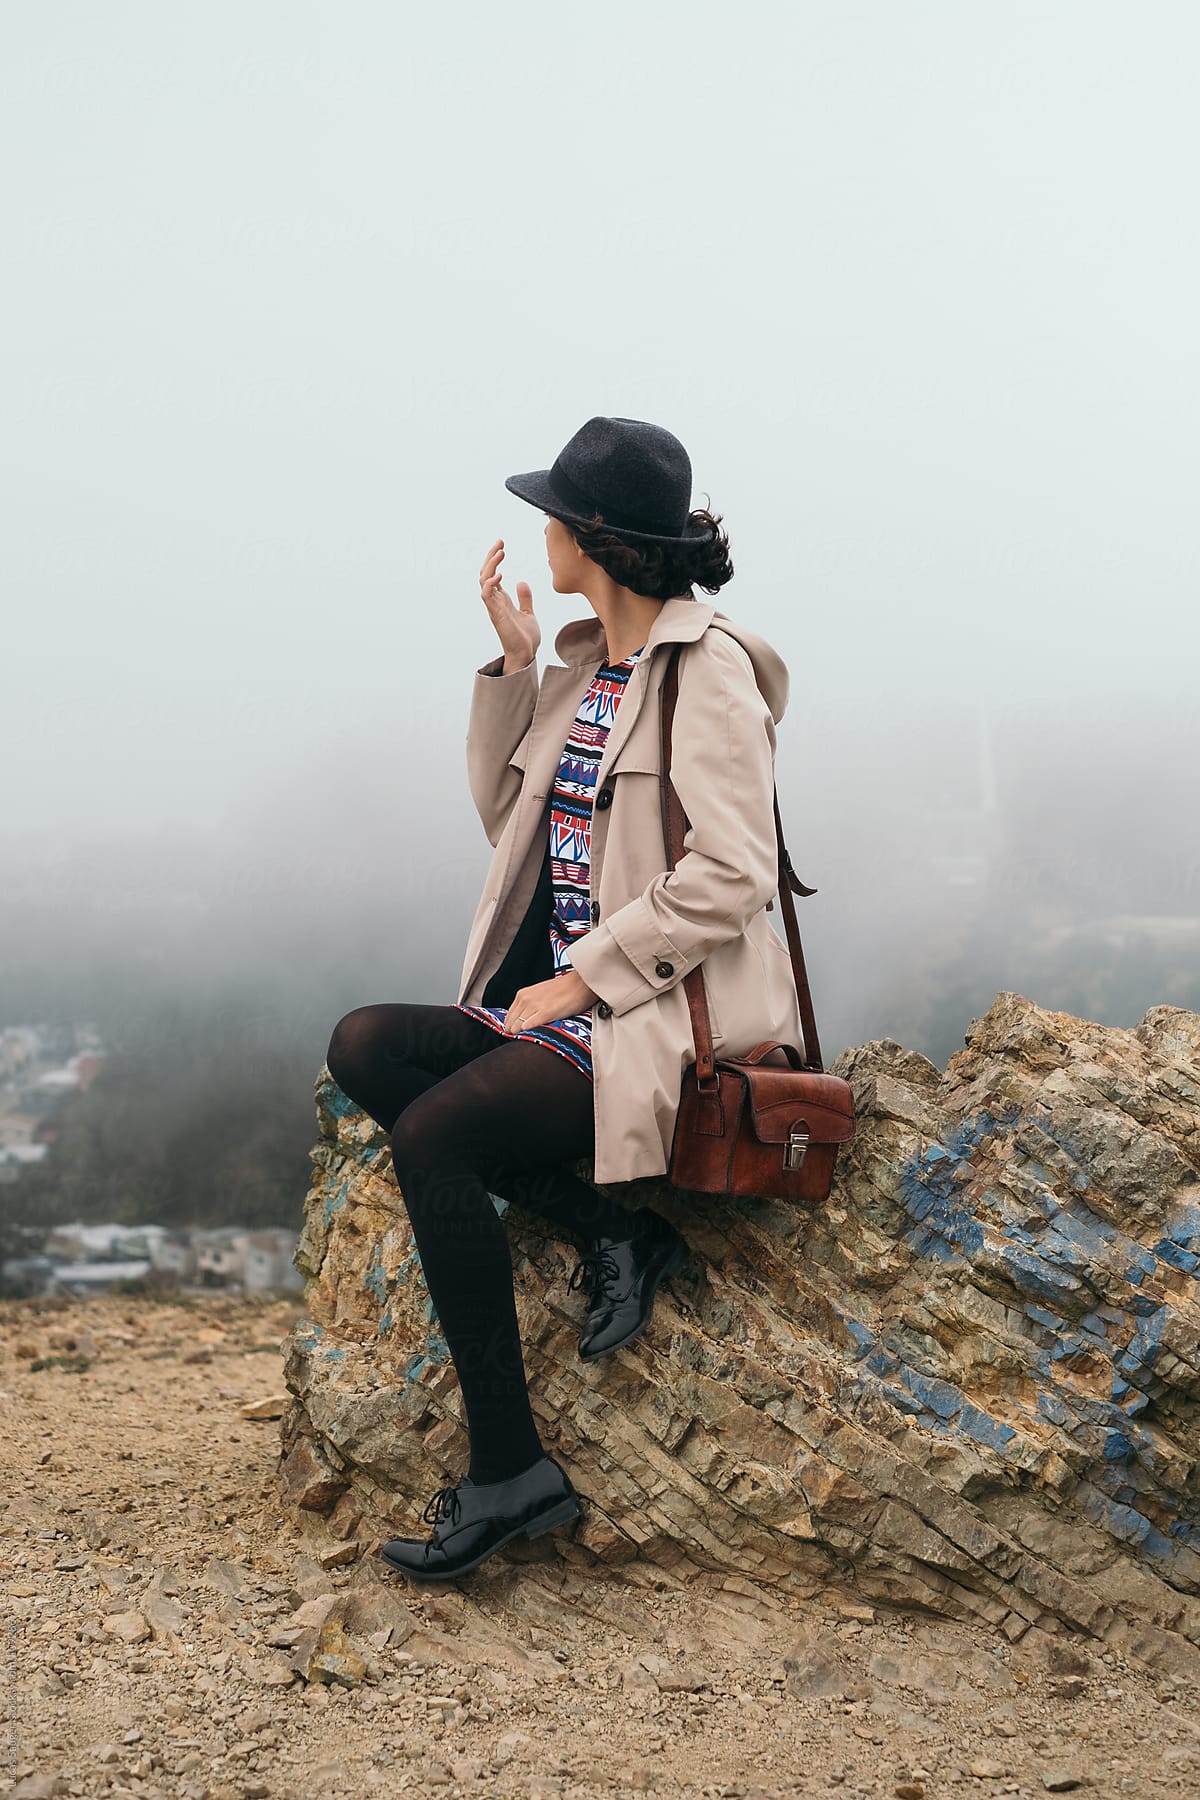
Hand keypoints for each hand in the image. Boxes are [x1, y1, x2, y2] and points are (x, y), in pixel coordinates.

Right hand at [480, 538, 539, 670]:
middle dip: (490, 556)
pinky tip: (500, 573)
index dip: (495, 559)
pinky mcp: (496, 614)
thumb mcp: (528, 612)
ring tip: (500, 552)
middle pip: (485, 573)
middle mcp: (495, 601)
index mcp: (502, 599)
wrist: (526, 653)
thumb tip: (522, 582)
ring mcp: (494, 606)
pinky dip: (491, 583)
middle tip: (500, 542)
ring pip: (484, 580)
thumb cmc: (525, 637)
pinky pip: (487, 595)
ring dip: (490, 565)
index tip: (502, 544)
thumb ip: (525, 598)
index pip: (493, 574)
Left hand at [502, 971, 599, 1033]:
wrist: (582, 984)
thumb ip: (530, 1006)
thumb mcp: (541, 995)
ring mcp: (534, 1006)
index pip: (508, 1018)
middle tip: (528, 1038)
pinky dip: (529, 1034)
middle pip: (510, 1025)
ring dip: (523, 1036)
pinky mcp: (545, 1013)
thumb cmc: (565, 990)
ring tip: (534, 1037)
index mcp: (522, 995)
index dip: (512, 1028)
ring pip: (516, 1029)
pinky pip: (527, 1028)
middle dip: (516, 1034)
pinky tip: (537, 1036)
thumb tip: (524, 1022)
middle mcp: (525, 999)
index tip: (520, 1035)